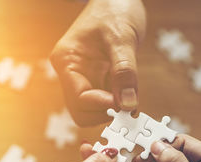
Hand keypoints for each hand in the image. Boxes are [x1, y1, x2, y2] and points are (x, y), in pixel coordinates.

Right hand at [51, 0, 145, 125]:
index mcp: (67, 61)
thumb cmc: (115, 10)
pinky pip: (105, 99)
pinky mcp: (97, 77)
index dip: (101, 106)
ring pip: (93, 108)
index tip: (124, 105)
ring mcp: (84, 76)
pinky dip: (118, 102)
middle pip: (81, 110)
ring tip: (132, 101)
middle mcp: (72, 72)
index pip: (78, 98)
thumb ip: (125, 72)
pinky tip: (131, 96)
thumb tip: (128, 104)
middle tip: (128, 108)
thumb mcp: (122, 39)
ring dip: (113, 110)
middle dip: (104, 113)